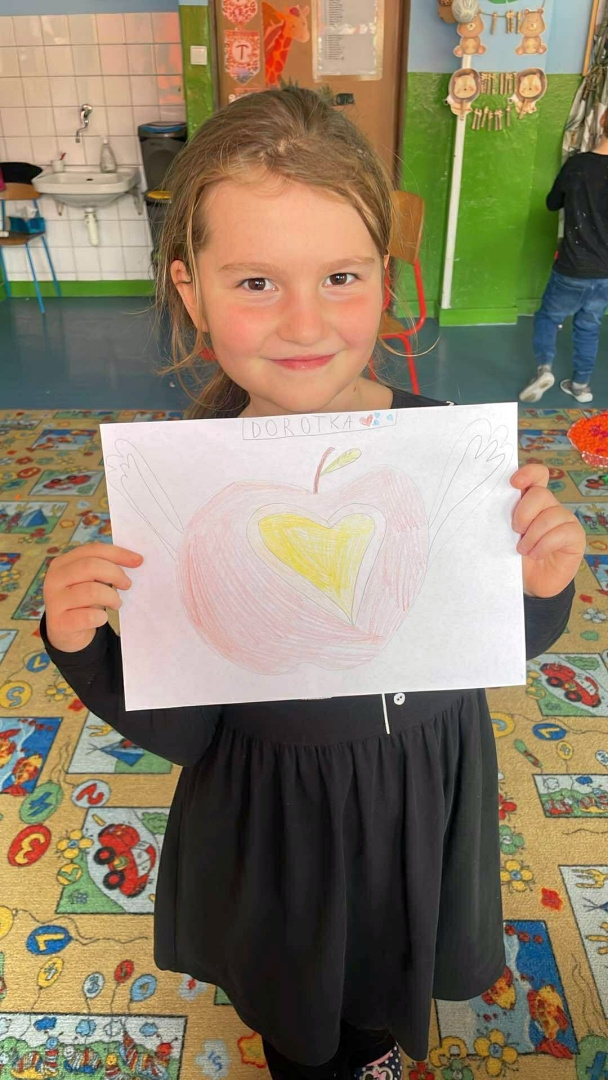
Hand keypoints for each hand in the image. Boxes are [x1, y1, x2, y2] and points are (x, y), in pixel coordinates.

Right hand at [43, 542, 142, 652]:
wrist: (64, 633)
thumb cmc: (83, 602)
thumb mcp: (89, 581)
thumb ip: (104, 568)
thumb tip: (135, 560)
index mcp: (62, 563)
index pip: (92, 550)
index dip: (118, 553)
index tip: (138, 561)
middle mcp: (54, 579)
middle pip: (90, 566)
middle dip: (115, 574)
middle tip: (127, 585)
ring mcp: (54, 601)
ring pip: (91, 591)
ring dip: (112, 598)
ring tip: (116, 603)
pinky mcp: (59, 623)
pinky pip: (88, 617)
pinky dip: (101, 617)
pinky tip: (101, 618)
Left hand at [511, 464, 584, 597]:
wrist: (529, 583)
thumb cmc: (514, 555)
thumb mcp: (504, 534)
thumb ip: (503, 516)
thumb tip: (489, 503)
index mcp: (530, 500)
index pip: (536, 475)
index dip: (528, 473)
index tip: (513, 483)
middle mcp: (549, 505)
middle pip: (540, 494)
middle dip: (523, 513)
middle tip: (515, 532)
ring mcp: (564, 519)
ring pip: (550, 515)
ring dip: (532, 536)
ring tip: (523, 550)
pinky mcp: (574, 536)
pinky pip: (562, 532)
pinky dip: (544, 545)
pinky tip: (536, 555)